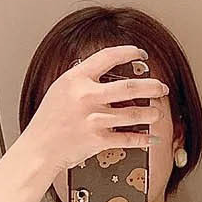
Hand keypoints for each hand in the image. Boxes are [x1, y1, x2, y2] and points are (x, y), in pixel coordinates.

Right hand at [21, 44, 167, 175]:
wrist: (39, 149)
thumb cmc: (48, 121)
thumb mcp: (60, 90)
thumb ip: (81, 80)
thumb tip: (103, 72)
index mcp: (76, 79)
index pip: (108, 57)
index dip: (129, 53)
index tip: (141, 55)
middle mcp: (87, 96)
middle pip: (129, 87)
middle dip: (151, 86)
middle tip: (161, 87)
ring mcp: (94, 119)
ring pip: (133, 114)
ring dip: (150, 113)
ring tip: (156, 113)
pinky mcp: (98, 139)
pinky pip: (127, 138)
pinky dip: (142, 139)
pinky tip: (149, 138)